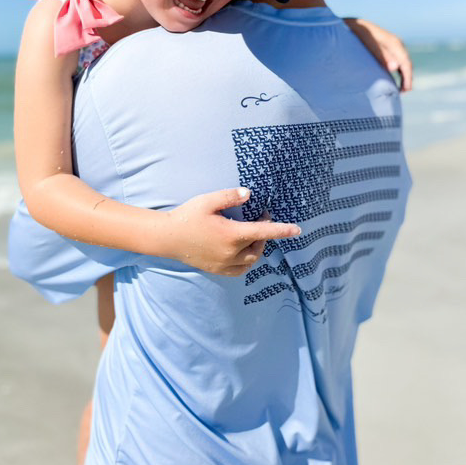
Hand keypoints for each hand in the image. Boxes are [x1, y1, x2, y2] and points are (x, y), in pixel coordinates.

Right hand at [160, 188, 300, 276]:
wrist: (168, 238)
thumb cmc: (188, 216)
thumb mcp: (208, 201)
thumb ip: (229, 197)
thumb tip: (249, 194)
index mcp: (231, 235)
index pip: (263, 232)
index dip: (282, 230)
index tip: (298, 229)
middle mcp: (231, 253)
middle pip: (259, 247)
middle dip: (264, 234)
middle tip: (260, 217)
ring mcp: (224, 264)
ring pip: (251, 260)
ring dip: (257, 248)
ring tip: (253, 234)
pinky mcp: (217, 270)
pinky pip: (240, 270)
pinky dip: (246, 262)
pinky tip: (243, 252)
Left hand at [343, 18, 412, 91]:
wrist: (355, 25)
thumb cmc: (360, 36)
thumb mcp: (370, 46)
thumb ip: (382, 56)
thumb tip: (395, 67)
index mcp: (395, 43)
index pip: (406, 63)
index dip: (408, 77)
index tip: (406, 89)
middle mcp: (397, 43)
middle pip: (407, 63)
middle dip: (407, 78)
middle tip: (404, 92)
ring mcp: (394, 45)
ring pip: (403, 62)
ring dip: (404, 75)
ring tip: (401, 88)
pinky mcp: (389, 47)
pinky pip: (398, 60)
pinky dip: (399, 70)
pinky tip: (396, 78)